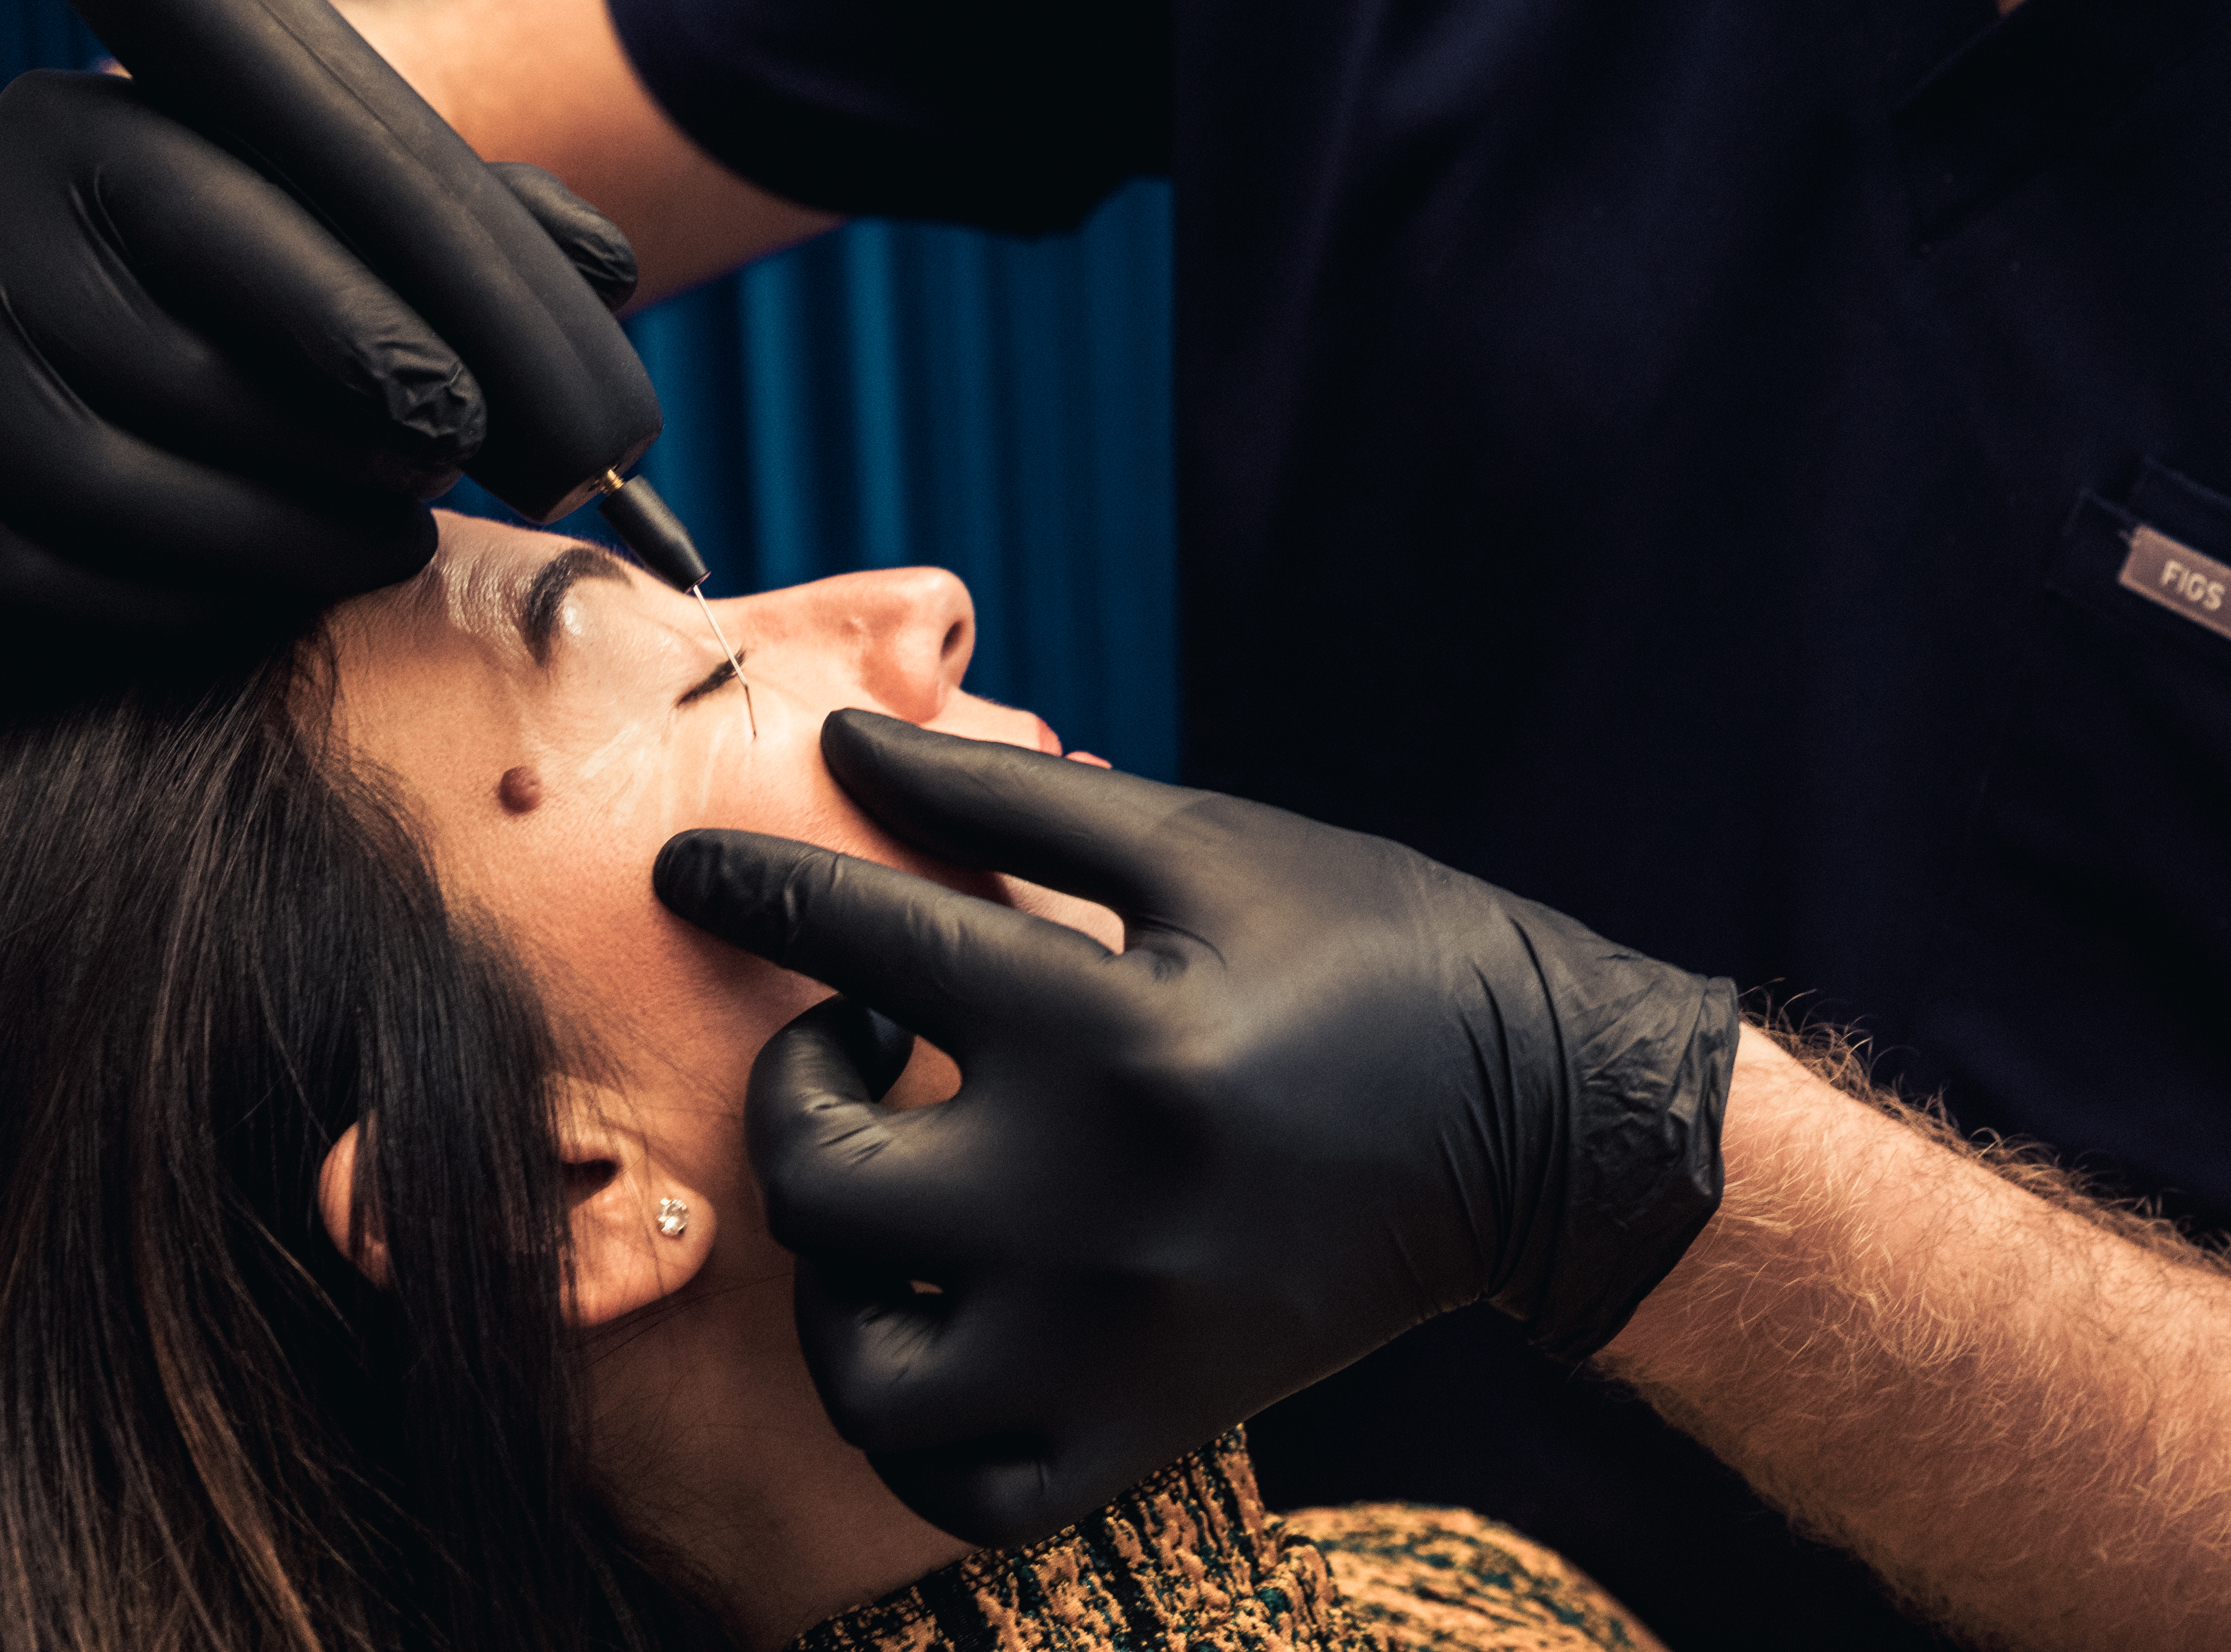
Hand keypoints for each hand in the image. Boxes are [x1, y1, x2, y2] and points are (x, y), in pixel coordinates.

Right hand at [0, 69, 636, 628]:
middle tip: (434, 487)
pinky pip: (37, 586)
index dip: (363, 339)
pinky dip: (180, 606)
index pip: (228, 236)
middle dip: (333, 456)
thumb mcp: (357, 204)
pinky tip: (273, 589)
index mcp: (72, 127)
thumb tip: (605, 266)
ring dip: (277, 543)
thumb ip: (479, 220)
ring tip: (385, 543)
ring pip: (107, 495)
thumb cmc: (276, 252)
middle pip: (171, 380)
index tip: (464, 414)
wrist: (120, 309)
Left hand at [652, 713, 1738, 1545]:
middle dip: (794, 1087)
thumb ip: (1015, 803)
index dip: (760, 885)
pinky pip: (957, 1480)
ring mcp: (1123, 1340)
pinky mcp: (1152, 1427)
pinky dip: (909, 1417)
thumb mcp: (1211, 844)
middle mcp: (1106, 1203)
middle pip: (826, 1179)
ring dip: (830, 1269)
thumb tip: (844, 750)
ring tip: (880, 1188)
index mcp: (1127, 1032)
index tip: (690, 867)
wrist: (1540, 1125)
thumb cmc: (1374, 953)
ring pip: (860, 1367)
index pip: (873, 945)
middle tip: (850, 1038)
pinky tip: (928, 1312)